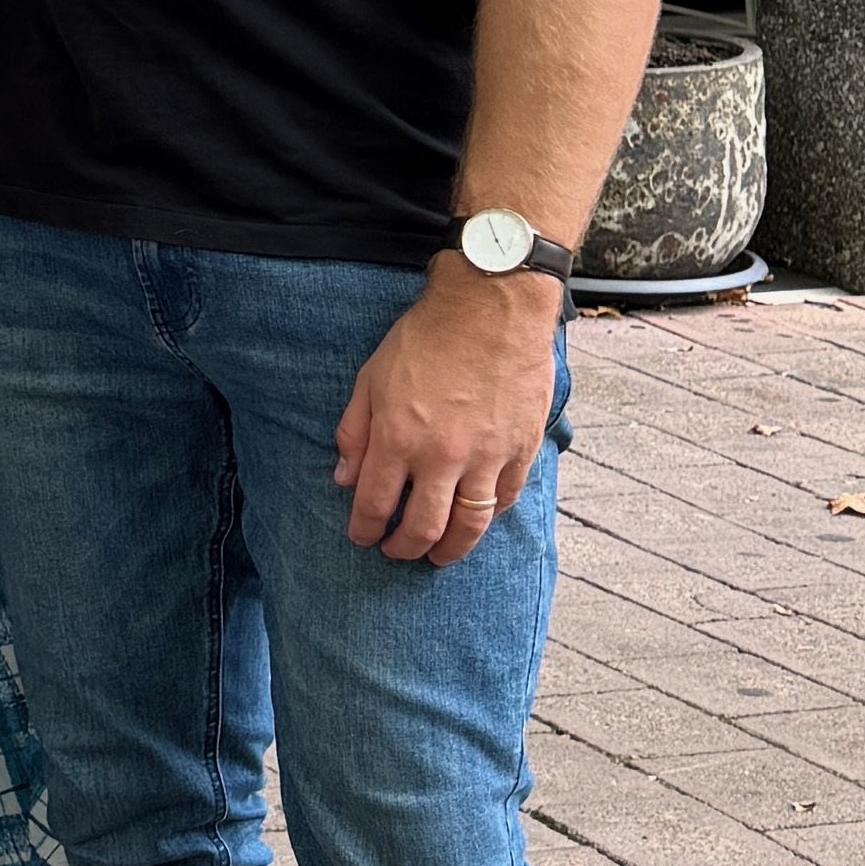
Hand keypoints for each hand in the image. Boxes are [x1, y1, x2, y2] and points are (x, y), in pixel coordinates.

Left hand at [333, 261, 556, 564]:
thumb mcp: (371, 377)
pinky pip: (505, 499)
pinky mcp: (521, 449)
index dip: (364, 528)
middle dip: (404, 548)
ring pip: (469, 524)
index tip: (361, 537)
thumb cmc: (427, 338)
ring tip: (437, 556)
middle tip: (396, 553)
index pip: (374, 504)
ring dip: (450, 549)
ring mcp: (487, 456)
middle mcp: (442, 456)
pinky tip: (475, 520)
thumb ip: (355, 431)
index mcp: (398, 438)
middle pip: (422, 526)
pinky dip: (489, 517)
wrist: (491, 308)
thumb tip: (343, 477)